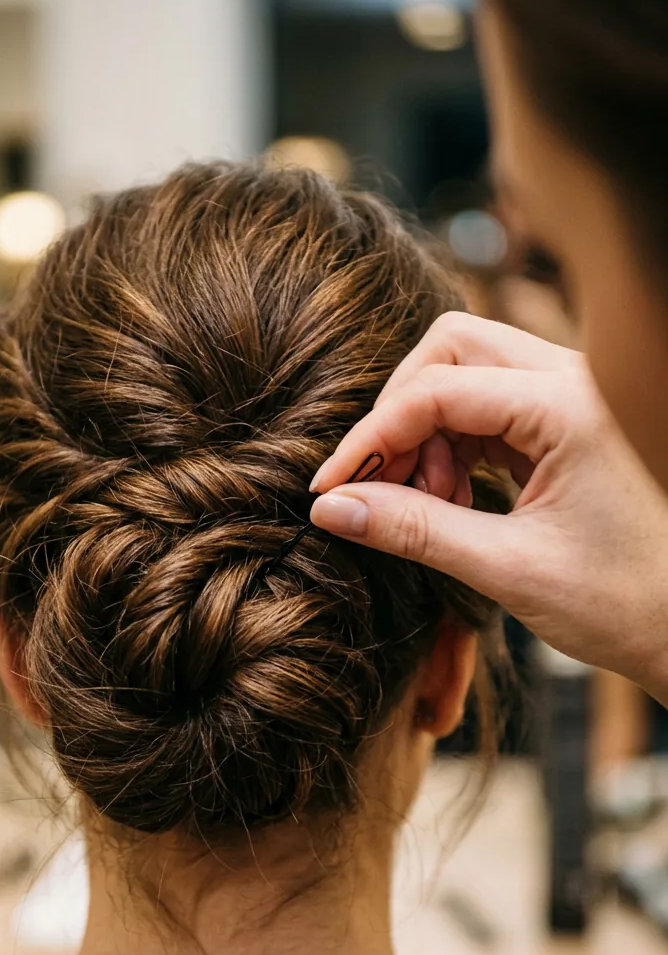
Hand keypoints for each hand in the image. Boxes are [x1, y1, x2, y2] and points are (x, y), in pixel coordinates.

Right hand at [309, 312, 667, 703]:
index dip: (371, 440)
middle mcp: (576, 382)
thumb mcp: (508, 570)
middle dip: (400, 413)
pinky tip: (451, 502)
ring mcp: (575, 396)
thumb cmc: (625, 605)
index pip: (436, 389)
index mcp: (570, 407)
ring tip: (427, 507)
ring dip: (426, 433)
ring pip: (467, 373)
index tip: (329, 490)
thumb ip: (414, 531)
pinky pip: (491, 406)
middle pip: (451, 349)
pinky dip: (455, 445)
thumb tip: (332, 509)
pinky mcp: (568, 421)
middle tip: (379, 487)